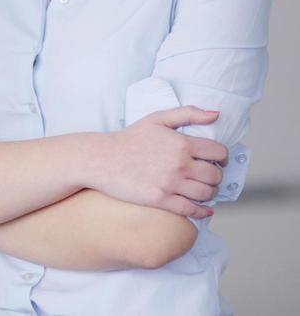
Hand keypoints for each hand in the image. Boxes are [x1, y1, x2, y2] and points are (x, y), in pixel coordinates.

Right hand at [89, 107, 227, 218]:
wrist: (101, 158)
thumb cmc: (129, 138)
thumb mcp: (157, 119)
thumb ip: (188, 113)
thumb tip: (217, 115)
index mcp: (182, 143)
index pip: (219, 153)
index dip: (222, 158)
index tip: (217, 161)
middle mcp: (180, 164)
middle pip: (215, 176)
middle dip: (215, 176)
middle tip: (207, 176)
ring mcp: (171, 183)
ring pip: (206, 194)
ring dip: (209, 193)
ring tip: (202, 189)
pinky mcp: (161, 199)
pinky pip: (192, 209)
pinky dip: (202, 211)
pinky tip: (203, 208)